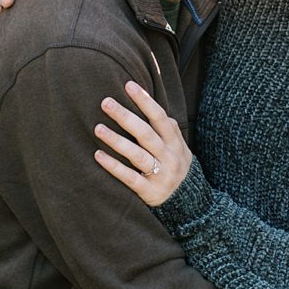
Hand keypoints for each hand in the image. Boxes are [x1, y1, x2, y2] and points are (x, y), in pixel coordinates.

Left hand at [94, 82, 191, 206]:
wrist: (191, 204)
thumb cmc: (177, 168)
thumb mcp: (180, 148)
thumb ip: (169, 130)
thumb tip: (155, 109)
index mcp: (175, 143)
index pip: (159, 117)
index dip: (145, 101)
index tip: (128, 85)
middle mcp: (169, 157)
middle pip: (146, 133)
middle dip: (125, 116)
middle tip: (106, 102)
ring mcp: (160, 175)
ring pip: (137, 155)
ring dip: (117, 140)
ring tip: (98, 128)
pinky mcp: (149, 192)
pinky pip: (130, 178)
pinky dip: (114, 167)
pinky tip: (98, 156)